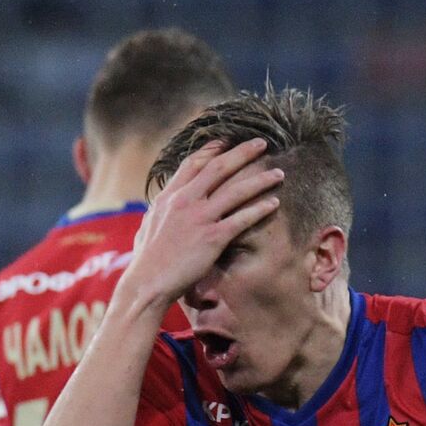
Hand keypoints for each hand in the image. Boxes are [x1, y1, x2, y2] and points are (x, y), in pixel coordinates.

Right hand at [124, 137, 282, 309]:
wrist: (147, 283)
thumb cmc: (146, 261)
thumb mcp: (148, 226)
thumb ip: (160, 211)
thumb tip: (161, 206)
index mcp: (168, 197)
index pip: (193, 164)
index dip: (212, 150)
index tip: (228, 142)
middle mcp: (184, 202)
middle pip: (218, 168)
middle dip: (242, 153)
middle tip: (261, 144)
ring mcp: (199, 218)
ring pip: (236, 190)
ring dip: (260, 179)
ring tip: (278, 173)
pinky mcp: (212, 238)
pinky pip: (242, 218)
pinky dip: (260, 209)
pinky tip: (274, 204)